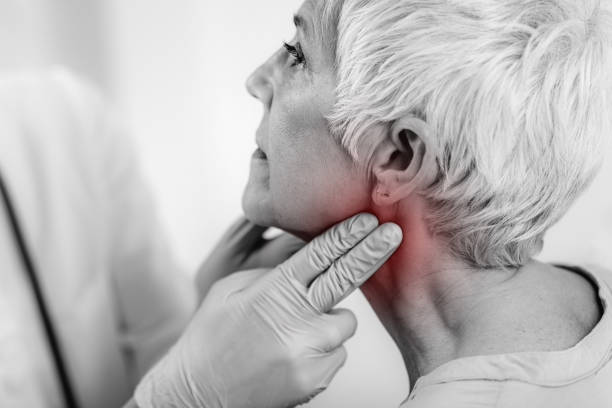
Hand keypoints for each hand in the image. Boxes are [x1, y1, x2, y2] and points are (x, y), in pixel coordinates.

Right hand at [134, 213, 401, 407]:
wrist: (199, 394)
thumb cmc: (210, 336)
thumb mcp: (230, 290)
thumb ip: (273, 274)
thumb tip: (309, 261)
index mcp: (273, 291)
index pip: (320, 254)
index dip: (347, 234)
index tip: (369, 219)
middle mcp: (296, 320)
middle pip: (346, 278)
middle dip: (373, 251)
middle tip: (393, 233)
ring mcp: (309, 353)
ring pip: (345, 323)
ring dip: (330, 320)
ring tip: (294, 332)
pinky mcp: (316, 379)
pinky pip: (337, 352)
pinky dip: (323, 349)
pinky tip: (292, 354)